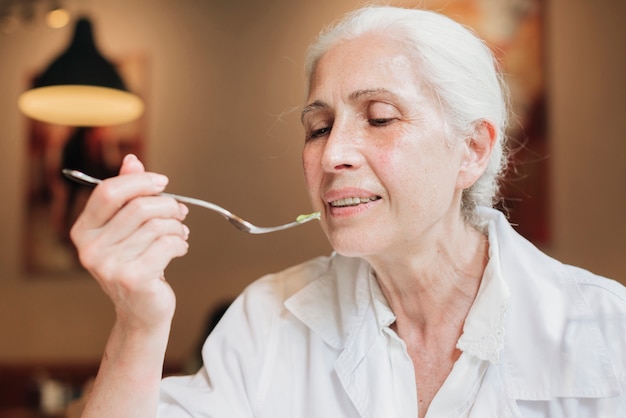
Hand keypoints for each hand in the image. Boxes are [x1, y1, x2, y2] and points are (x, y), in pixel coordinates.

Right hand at [70, 154, 189, 331]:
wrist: (142, 311)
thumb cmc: (136, 263)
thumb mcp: (126, 228)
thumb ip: (126, 194)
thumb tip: (132, 160)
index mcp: (83, 231)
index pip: (109, 192)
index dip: (140, 181)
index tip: (162, 182)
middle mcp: (90, 249)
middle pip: (139, 207)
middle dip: (168, 205)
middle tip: (180, 212)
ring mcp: (110, 266)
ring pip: (157, 225)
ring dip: (177, 226)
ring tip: (179, 233)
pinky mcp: (133, 278)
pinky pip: (167, 244)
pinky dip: (180, 243)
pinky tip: (179, 248)